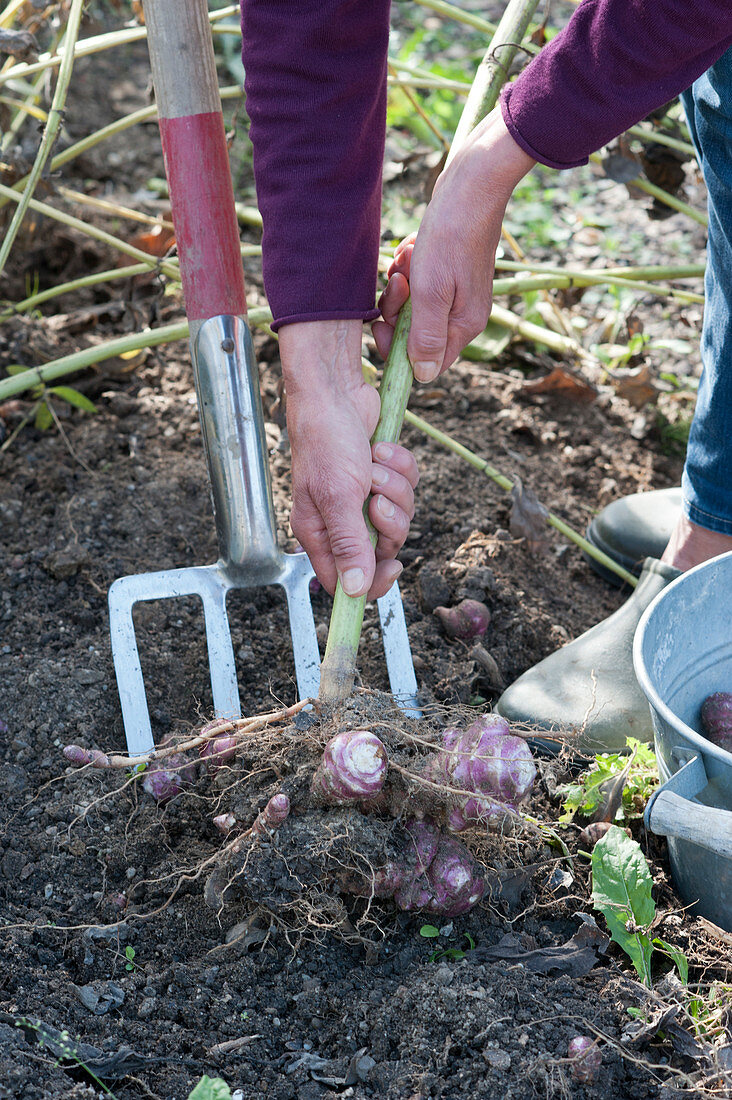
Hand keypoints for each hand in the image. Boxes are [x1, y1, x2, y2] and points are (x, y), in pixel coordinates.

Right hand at [280, 319, 418, 598]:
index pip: (346, 581)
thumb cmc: (325, 440)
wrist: (337, 390)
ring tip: (375, 464)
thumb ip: (349, 545)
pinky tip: (382, 448)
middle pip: (383, 548)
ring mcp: (363, 498)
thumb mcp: (338, 497)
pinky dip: (401, 466)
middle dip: (389, 521)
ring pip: (400, 516)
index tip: (393, 567)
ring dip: (396, 487)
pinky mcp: (382, 476)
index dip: (372, 581)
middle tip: (377, 498)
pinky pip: (408, 487)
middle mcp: (341, 520)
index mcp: (319, 533)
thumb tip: (353, 591)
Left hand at [373, 108, 534, 378]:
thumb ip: (425, 337)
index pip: (427, 362)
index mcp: (463, 325)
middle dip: (397, 309)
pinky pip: (416, 283)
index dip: (399, 349)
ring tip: (406, 258)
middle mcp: (462, 314)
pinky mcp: (447, 271)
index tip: (384, 324)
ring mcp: (456, 292)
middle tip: (398, 280)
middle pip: (415, 333)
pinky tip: (411, 247)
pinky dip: (408, 268)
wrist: (472, 184)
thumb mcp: (432, 292)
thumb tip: (421, 377)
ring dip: (400, 284)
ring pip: (412, 306)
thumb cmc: (452, 236)